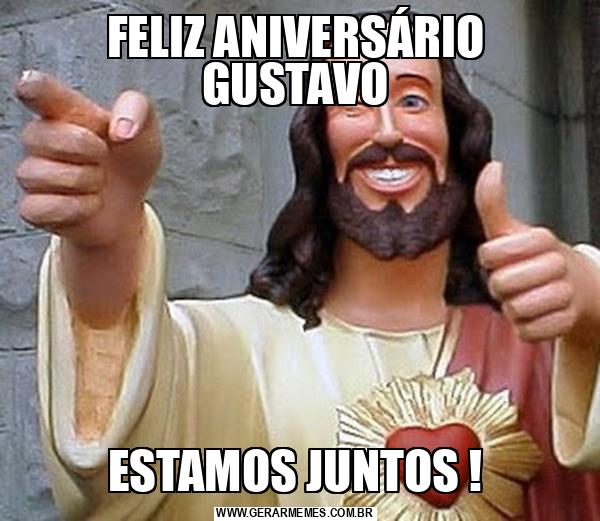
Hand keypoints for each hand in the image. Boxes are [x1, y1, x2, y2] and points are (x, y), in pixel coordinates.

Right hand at [15, 70, 161, 247]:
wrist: (129, 205)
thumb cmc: (128, 161)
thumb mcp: (145, 130)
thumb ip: (137, 109)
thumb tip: (121, 129)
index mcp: (65, 111)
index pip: (37, 90)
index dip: (32, 88)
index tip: (32, 88)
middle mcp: (42, 138)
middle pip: (41, 134)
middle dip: (86, 147)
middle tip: (104, 154)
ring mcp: (34, 173)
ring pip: (40, 174)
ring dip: (85, 180)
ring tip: (98, 180)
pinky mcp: (35, 207)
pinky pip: (43, 207)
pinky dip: (77, 208)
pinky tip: (90, 202)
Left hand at [475, 161, 599, 342]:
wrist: (578, 288)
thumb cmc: (536, 260)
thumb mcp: (510, 230)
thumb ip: (493, 203)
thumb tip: (491, 167)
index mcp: (541, 239)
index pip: (491, 253)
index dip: (489, 259)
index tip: (501, 256)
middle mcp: (558, 264)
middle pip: (501, 284)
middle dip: (500, 286)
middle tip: (513, 281)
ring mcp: (565, 294)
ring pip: (515, 309)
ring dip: (512, 308)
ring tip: (523, 298)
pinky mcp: (566, 322)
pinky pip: (529, 331)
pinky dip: (526, 327)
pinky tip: (536, 315)